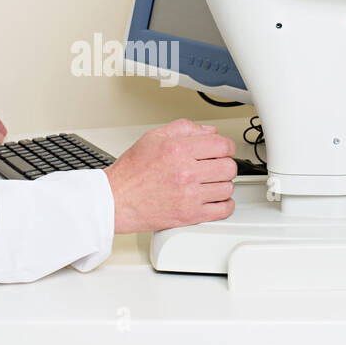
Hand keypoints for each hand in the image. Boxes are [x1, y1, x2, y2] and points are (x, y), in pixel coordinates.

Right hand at [104, 119, 236, 233]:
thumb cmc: (131, 172)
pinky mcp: (190, 215)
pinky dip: (224, 204)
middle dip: (225, 164)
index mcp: (179, 150)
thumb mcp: (153, 138)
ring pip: (228, 187)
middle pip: (229, 167)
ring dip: (223, 184)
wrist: (116, 200)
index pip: (222, 145)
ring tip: (211, 182)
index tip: (222, 150)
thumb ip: (184, 129)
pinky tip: (214, 199)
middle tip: (215, 166)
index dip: (226, 146)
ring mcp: (190, 196)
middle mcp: (186, 172)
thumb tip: (208, 131)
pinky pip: (223, 210)